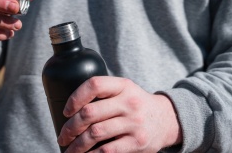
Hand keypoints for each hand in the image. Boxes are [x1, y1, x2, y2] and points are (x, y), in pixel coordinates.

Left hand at [58, 77, 181, 152]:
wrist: (167, 120)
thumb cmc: (136, 104)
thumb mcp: (124, 90)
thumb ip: (103, 94)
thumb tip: (71, 110)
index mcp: (123, 86)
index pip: (94, 85)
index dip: (75, 98)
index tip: (66, 111)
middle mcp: (129, 102)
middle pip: (90, 112)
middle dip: (70, 127)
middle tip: (63, 136)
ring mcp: (134, 123)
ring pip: (95, 133)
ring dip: (77, 145)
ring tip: (69, 149)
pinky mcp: (138, 142)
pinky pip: (108, 151)